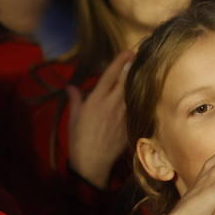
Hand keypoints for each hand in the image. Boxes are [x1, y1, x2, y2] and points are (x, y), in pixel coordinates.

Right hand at [67, 50, 132, 186]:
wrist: (92, 162)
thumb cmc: (79, 139)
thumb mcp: (75, 117)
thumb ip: (75, 99)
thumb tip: (71, 87)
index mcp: (96, 100)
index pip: (110, 75)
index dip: (120, 62)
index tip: (128, 51)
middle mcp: (112, 104)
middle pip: (126, 81)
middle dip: (132, 67)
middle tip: (139, 56)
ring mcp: (123, 115)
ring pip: (133, 93)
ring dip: (137, 81)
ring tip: (143, 70)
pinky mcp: (129, 125)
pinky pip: (136, 108)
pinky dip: (139, 98)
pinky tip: (144, 92)